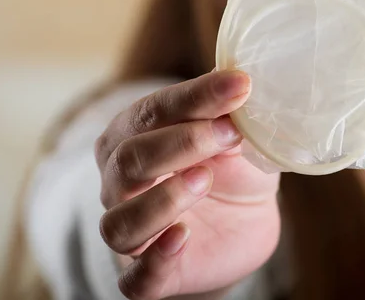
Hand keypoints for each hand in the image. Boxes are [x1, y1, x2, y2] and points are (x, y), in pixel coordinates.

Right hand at [95, 70, 280, 299]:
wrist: (244, 223)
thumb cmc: (232, 171)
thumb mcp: (238, 139)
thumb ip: (231, 120)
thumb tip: (240, 91)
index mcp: (135, 137)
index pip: (153, 111)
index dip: (195, 98)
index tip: (239, 85)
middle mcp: (121, 183)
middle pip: (128, 160)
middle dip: (181, 143)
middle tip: (229, 133)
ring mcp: (133, 232)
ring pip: (120, 222)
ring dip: (162, 200)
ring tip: (204, 180)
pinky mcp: (149, 274)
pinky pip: (136, 278)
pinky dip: (156, 260)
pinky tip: (183, 237)